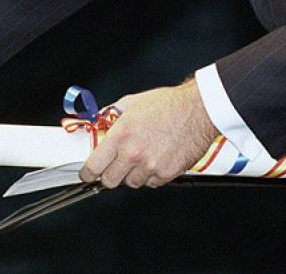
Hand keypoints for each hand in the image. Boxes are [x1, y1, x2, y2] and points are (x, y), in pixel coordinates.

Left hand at [79, 80, 217, 188]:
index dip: (87, 173)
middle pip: (110, 181)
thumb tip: (99, 121)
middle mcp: (133, 154)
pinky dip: (151, 176)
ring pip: (131, 183)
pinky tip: (156, 159)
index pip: (94, 166)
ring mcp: (150, 166)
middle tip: (114, 166)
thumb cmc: (168, 104)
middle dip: (109, 175)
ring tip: (141, 158)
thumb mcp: (132, 102)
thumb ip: (111, 114)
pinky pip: (151, 183)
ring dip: (132, 175)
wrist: (198, 111)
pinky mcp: (167, 174)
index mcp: (121, 136)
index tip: (87, 174)